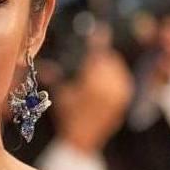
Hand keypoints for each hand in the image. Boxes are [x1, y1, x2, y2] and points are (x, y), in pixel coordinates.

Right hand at [53, 27, 133, 151]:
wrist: (82, 140)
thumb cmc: (68, 117)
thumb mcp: (60, 92)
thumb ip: (56, 75)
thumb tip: (45, 64)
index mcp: (93, 81)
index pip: (98, 53)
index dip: (98, 39)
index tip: (99, 29)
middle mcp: (110, 84)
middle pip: (109, 58)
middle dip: (100, 55)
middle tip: (92, 54)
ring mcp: (119, 91)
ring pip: (116, 68)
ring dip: (107, 65)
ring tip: (95, 70)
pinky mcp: (123, 98)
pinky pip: (121, 79)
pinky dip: (113, 76)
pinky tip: (102, 81)